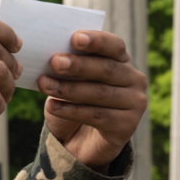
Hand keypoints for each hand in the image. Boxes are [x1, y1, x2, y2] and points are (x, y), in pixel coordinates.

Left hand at [39, 29, 147, 168]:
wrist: (79, 141)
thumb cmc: (73, 102)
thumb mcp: (70, 81)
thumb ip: (68, 67)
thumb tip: (51, 57)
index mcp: (122, 61)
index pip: (114, 46)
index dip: (96, 41)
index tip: (75, 38)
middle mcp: (134, 79)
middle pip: (107, 69)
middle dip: (79, 65)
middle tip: (55, 62)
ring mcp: (135, 103)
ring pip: (100, 93)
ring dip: (69, 89)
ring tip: (44, 85)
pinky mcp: (128, 126)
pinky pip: (97, 116)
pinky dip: (72, 111)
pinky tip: (52, 107)